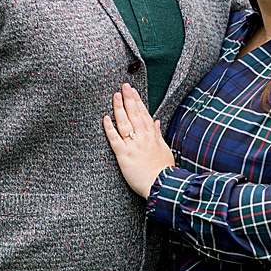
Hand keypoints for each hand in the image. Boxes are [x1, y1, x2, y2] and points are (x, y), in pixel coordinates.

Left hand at [103, 83, 175, 197]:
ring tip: (115, 96)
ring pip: (125, 122)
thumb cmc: (163, 169)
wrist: (162, 184)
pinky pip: (115, 139)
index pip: (144, 114)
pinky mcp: (124, 155)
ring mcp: (133, 145)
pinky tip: (105, 118)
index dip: (138, 101)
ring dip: (119, 108)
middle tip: (123, 86)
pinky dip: (110, 128)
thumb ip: (159, 134)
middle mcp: (143, 137)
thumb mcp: (165, 149)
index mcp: (153, 136)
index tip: (133, 91)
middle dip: (129, 98)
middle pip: (134, 114)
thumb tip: (157, 122)